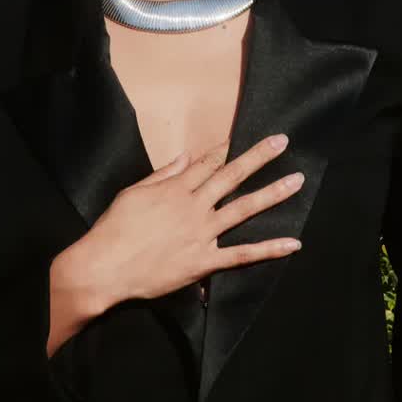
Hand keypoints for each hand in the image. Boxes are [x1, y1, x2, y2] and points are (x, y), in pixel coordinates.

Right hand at [75, 134, 305, 307]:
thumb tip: (184, 155)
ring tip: (296, 182)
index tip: (245, 135)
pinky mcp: (204, 261)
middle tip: (282, 142)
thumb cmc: (113, 229)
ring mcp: (201, 234)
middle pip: (231, 176)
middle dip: (259, 158)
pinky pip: (242, 255)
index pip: (207, 163)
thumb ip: (162, 174)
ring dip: (272, 194)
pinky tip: (292, 244)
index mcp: (175, 189)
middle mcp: (193, 207)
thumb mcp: (132, 193)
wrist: (104, 266)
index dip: (228, 148)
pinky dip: (268, 249)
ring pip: (243, 209)